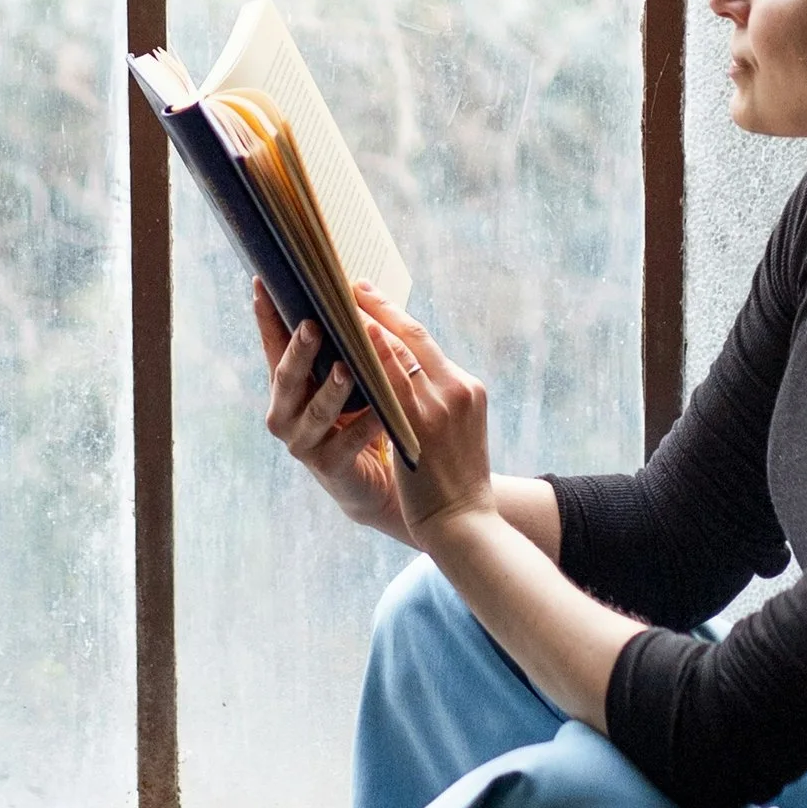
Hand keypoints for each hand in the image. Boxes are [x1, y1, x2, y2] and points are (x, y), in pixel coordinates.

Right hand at [255, 288, 407, 536]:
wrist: (377, 482)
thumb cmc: (362, 418)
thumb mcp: (349, 378)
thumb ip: (344, 344)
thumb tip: (354, 286)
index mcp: (288, 385)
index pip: (273, 344)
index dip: (267, 316)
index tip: (262, 283)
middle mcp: (286, 413)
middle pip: (287, 377)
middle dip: (299, 351)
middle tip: (312, 325)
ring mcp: (303, 443)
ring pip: (316, 412)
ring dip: (332, 389)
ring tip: (347, 369)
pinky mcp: (329, 468)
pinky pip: (348, 443)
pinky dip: (366, 425)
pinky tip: (381, 412)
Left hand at [356, 292, 492, 528]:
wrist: (465, 520)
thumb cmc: (455, 480)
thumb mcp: (456, 429)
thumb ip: (435, 398)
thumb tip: (397, 372)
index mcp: (467, 387)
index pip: (426, 341)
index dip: (394, 314)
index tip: (369, 294)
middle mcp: (457, 389)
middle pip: (413, 336)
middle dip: (378, 308)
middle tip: (349, 287)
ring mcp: (440, 406)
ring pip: (397, 353)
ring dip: (365, 326)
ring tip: (339, 308)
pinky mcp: (420, 426)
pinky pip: (388, 384)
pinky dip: (368, 360)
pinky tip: (346, 344)